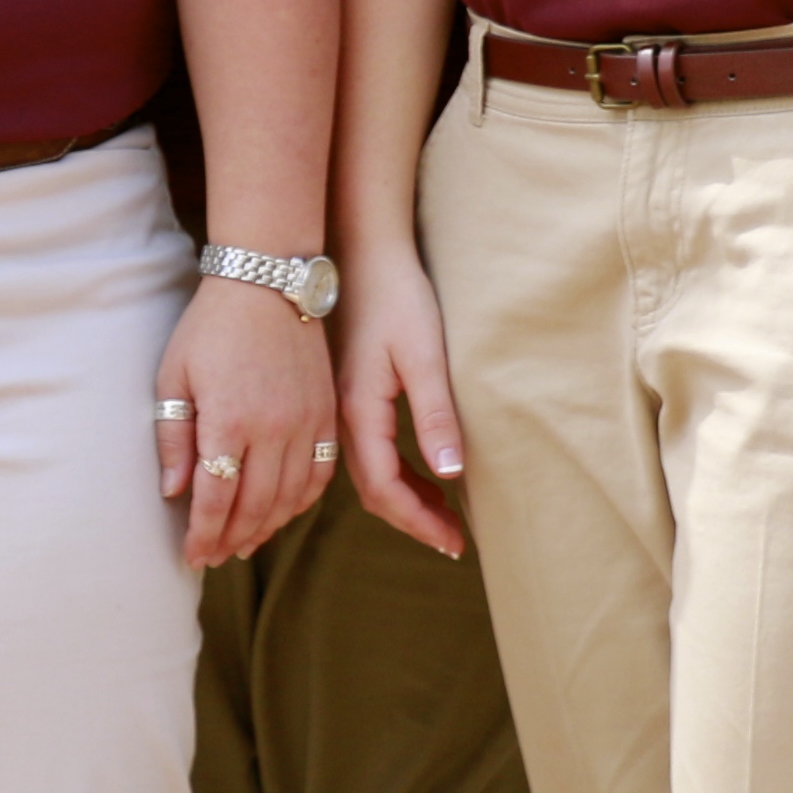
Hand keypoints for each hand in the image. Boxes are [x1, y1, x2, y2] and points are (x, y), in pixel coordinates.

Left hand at [160, 277, 339, 567]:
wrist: (268, 282)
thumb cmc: (211, 327)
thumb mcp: (174, 377)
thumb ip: (174, 437)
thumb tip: (173, 492)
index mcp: (229, 421)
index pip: (216, 499)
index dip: (203, 535)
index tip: (193, 557)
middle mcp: (273, 428)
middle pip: (255, 506)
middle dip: (231, 539)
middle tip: (215, 557)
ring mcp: (307, 422)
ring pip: (291, 497)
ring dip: (267, 527)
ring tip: (245, 543)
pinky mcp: (328, 413)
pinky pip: (321, 473)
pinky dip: (302, 501)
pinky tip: (284, 510)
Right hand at [338, 255, 471, 559]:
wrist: (359, 248)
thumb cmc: (396, 294)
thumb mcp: (423, 353)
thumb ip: (435, 413)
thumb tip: (451, 474)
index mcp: (358, 411)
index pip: (386, 490)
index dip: (420, 522)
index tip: (454, 544)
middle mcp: (341, 416)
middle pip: (373, 489)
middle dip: (413, 519)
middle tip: (451, 540)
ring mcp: (338, 405)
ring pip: (367, 472)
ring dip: (403, 497)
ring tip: (440, 512)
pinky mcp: (344, 391)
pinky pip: (363, 450)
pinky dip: (392, 472)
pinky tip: (416, 470)